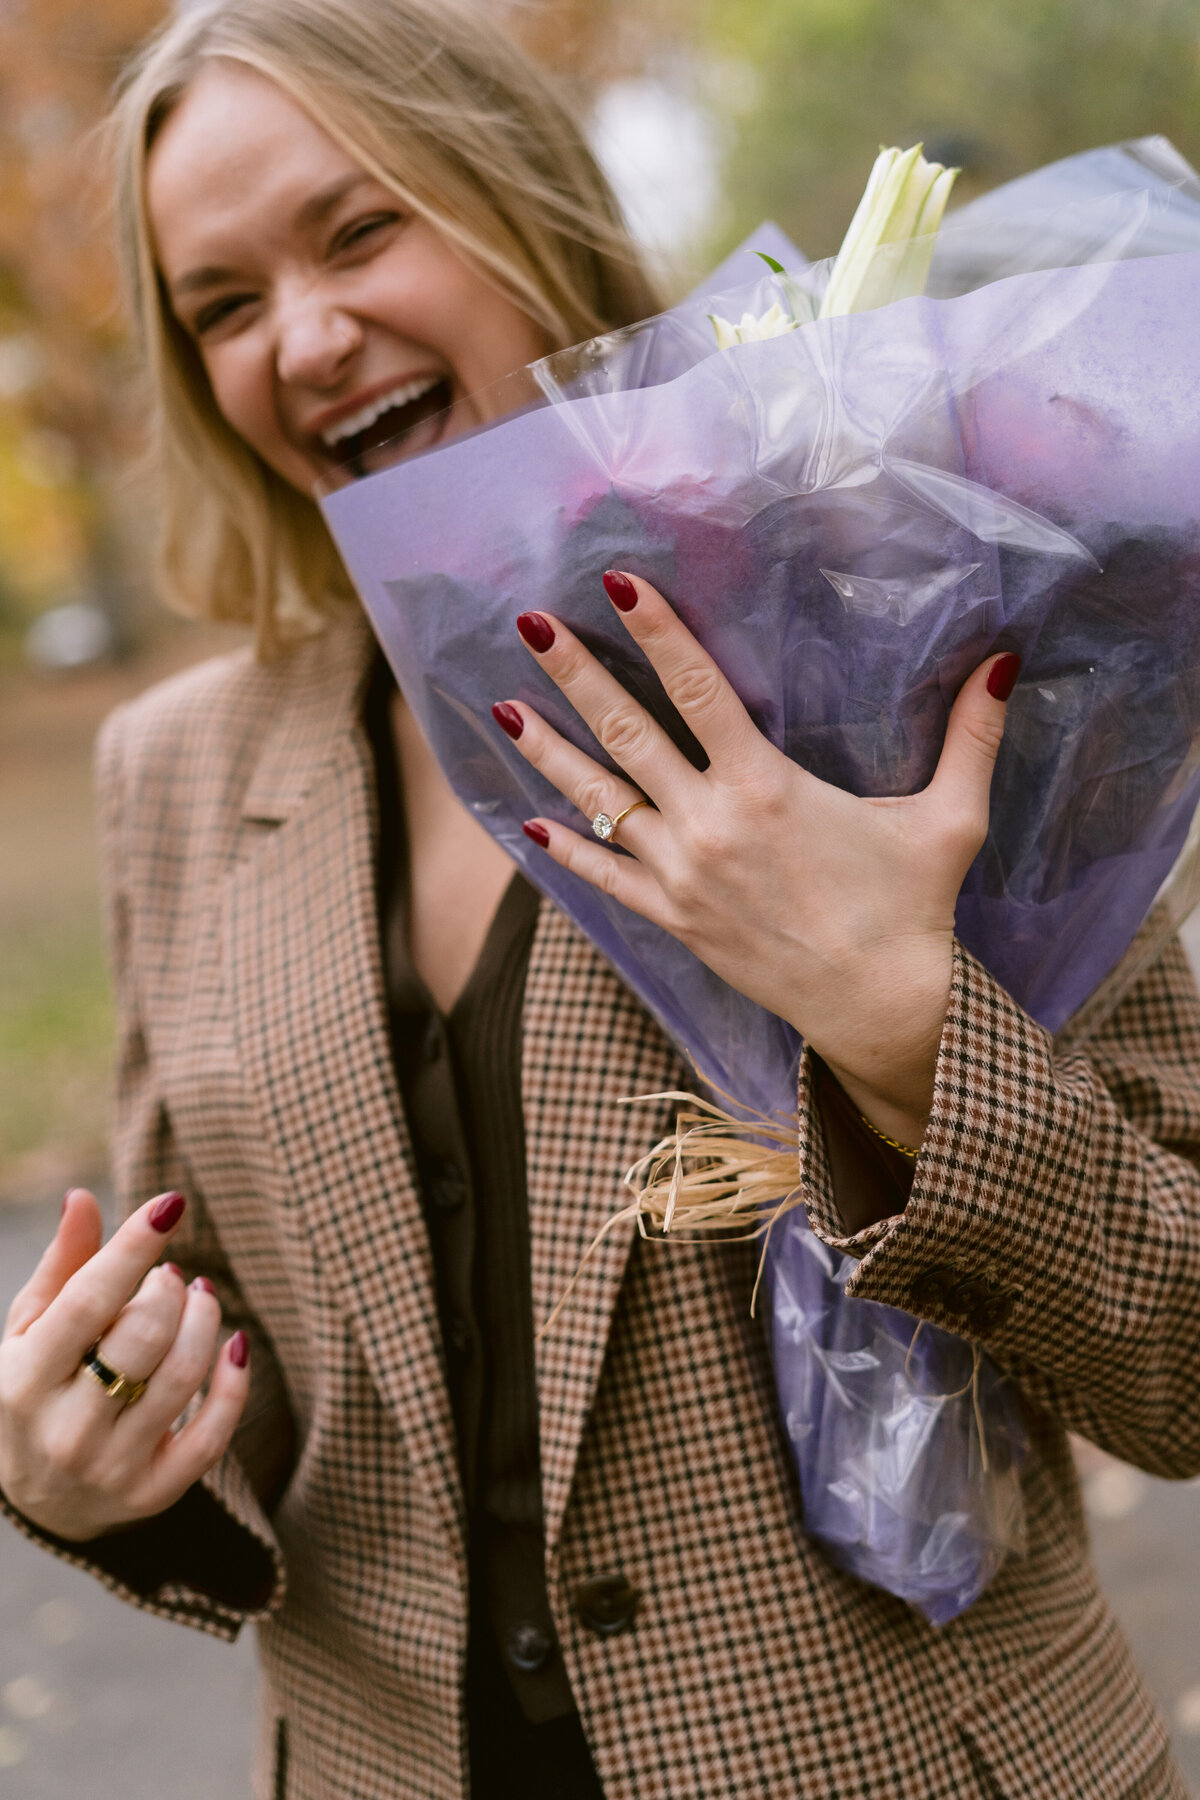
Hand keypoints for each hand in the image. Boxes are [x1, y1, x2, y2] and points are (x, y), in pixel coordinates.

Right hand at [0, 1188, 249, 1541]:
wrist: (40, 1501)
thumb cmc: (38, 1390)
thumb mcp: (30, 1331)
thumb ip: (61, 1267)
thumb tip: (82, 1198)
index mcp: (24, 1381)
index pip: (87, 1301)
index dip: (133, 1246)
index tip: (171, 1204)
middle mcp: (65, 1430)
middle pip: (142, 1336)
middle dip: (169, 1290)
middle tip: (172, 1276)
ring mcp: (111, 1467)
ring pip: (181, 1378)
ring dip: (205, 1321)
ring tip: (201, 1298)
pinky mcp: (152, 1493)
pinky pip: (212, 1435)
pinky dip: (234, 1383)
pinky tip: (235, 1345)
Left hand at [493, 572, 1017, 1147]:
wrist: (879, 1009)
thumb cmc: (912, 910)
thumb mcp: (949, 819)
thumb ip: (970, 737)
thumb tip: (1005, 663)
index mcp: (765, 788)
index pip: (697, 690)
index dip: (656, 631)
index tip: (617, 583)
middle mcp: (709, 825)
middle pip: (627, 733)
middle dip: (576, 675)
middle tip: (531, 625)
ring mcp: (682, 876)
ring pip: (598, 802)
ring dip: (550, 751)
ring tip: (502, 706)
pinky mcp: (673, 920)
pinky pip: (604, 879)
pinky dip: (565, 849)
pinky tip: (529, 820)